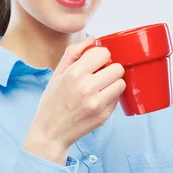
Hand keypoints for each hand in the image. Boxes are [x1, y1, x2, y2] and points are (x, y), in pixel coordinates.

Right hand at [24, 35, 125, 153]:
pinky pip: (117, 99)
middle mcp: (86, 88)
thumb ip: (73, 53)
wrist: (50, 133)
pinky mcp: (103, 116)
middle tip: (101, 75)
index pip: (103, 53)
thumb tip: (92, 38)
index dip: (101, 56)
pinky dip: (111, 97)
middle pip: (117, 68)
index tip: (96, 62)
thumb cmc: (52, 102)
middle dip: (110, 69)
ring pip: (121, 83)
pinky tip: (99, 99)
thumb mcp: (56, 74)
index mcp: (74, 74)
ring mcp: (97, 104)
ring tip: (102, 87)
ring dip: (114, 83)